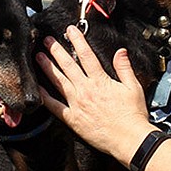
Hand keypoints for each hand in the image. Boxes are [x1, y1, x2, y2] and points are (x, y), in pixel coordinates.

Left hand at [35, 26, 154, 163]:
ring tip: (39, 57)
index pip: (86, 56)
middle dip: (56, 50)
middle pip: (68, 66)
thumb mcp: (133, 87)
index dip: (77, 41)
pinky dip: (44, 97)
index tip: (70, 30)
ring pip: (58, 82)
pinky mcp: (73, 119)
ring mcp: (77, 104)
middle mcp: (86, 90)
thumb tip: (121, 51)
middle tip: (47, 40)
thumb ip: (125, 68)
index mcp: (101, 81)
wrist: (129, 139)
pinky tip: (36, 88)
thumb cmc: (133, 116)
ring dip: (48, 68)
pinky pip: (54, 106)